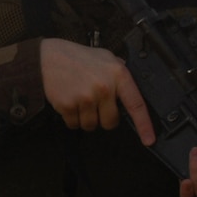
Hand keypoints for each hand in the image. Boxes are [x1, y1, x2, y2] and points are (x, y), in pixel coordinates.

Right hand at [39, 38, 154, 143]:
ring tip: (79, 98)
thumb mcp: (104, 56)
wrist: (46, 57)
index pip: (136, 104)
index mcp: (117, 74)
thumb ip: (119, 71)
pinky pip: (74, 125)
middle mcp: (104, 87)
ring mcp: (86, 97)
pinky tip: (69, 101)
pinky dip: (71, 118)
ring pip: (91, 126)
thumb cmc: (76, 57)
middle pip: (111, 122)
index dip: (144, 125)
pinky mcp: (68, 105)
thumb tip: (131, 87)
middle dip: (103, 117)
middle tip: (94, 102)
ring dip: (85, 118)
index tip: (149, 140)